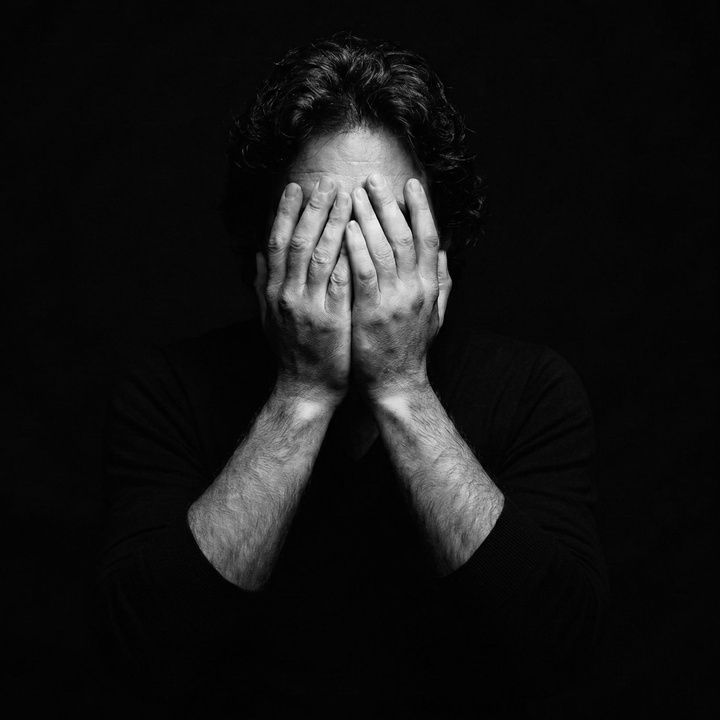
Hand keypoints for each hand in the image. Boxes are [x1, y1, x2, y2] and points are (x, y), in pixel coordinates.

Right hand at [256, 176, 352, 407]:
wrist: (305, 388)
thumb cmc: (291, 352)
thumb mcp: (268, 317)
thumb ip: (262, 283)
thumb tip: (257, 252)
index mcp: (274, 291)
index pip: (278, 242)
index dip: (285, 213)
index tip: (296, 187)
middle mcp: (288, 295)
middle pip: (299, 242)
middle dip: (313, 210)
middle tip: (328, 182)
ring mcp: (309, 307)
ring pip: (320, 256)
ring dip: (334, 224)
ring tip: (348, 197)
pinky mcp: (332, 321)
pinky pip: (340, 282)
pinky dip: (348, 256)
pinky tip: (360, 235)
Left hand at [345, 174, 451, 402]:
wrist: (397, 385)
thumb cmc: (410, 349)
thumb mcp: (434, 315)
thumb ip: (440, 282)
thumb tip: (443, 253)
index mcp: (429, 286)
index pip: (428, 238)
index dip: (421, 209)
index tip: (410, 184)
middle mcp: (416, 289)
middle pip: (404, 236)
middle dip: (389, 204)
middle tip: (373, 178)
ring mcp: (395, 301)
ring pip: (384, 249)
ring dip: (369, 218)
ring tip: (355, 193)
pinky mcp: (372, 313)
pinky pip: (364, 273)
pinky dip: (356, 248)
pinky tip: (345, 228)